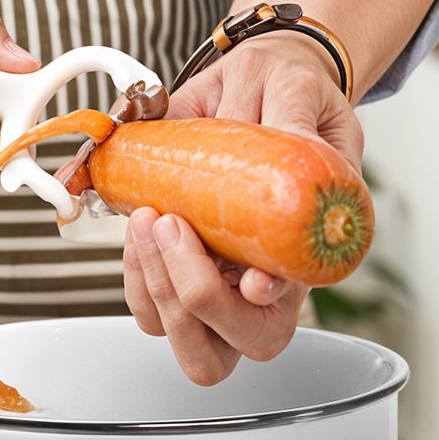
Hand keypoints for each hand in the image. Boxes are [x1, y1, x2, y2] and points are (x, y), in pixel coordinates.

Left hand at [123, 32, 363, 384]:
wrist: (259, 89)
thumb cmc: (288, 100)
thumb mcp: (298, 92)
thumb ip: (294, 117)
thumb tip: (287, 139)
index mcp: (304, 257)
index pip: (281, 313)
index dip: (261, 305)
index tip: (251, 278)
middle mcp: (259, 289)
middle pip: (221, 350)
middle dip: (188, 296)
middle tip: (171, 226)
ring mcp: (215, 290)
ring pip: (174, 331)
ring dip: (152, 282)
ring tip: (149, 218)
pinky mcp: (176, 275)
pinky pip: (146, 304)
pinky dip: (135, 269)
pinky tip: (141, 225)